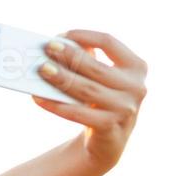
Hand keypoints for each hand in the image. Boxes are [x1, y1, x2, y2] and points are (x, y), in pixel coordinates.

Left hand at [32, 30, 147, 170]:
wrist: (109, 141)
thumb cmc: (101, 101)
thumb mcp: (102, 79)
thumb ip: (88, 61)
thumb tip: (57, 47)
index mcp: (136, 67)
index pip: (109, 42)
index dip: (85, 36)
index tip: (63, 34)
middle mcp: (136, 87)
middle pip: (96, 68)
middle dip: (70, 56)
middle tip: (47, 48)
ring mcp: (125, 110)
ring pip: (87, 90)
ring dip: (62, 78)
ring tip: (42, 69)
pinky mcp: (110, 128)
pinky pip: (78, 114)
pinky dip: (56, 105)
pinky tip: (38, 97)